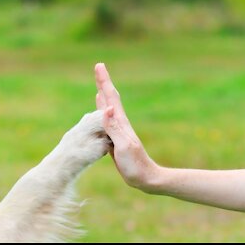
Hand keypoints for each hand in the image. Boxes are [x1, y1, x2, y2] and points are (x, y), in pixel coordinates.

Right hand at [94, 63, 161, 191]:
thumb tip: (106, 108)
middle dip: (104, 83)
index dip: (104, 82)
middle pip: (110, 98)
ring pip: (108, 108)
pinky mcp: (115, 138)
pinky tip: (101, 110)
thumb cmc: (135, 165)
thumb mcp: (123, 146)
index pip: (111, 98)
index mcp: (121, 123)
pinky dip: (102, 111)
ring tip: (100, 85)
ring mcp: (118, 130)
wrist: (146, 178)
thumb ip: (114, 128)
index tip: (99, 66)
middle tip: (98, 68)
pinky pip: (107, 120)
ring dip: (103, 95)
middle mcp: (120, 123)